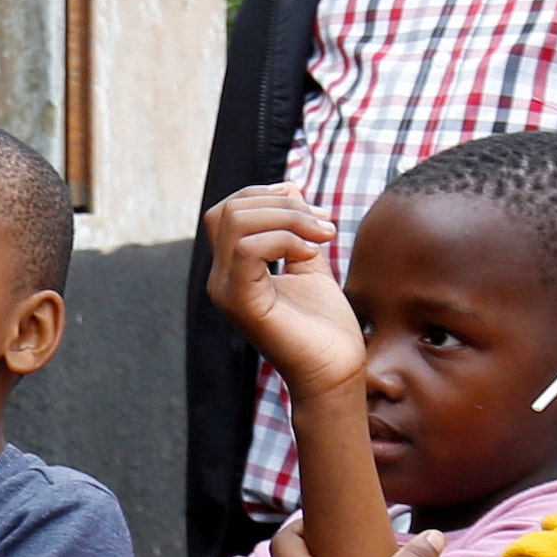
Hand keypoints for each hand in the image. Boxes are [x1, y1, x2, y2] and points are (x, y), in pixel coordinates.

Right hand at [204, 184, 365, 398]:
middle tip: (325, 226)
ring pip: (238, 222)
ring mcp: (226, 292)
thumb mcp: (309, 262)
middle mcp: (220, 279)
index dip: (269, 195)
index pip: (229, 209)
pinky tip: (310, 254)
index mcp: (232, 269)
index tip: (315, 214)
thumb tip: (288, 185)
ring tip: (322, 239)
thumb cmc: (324, 325)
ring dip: (289, 219)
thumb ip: (295, 228)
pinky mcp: (241, 303)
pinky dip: (284, 240)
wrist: (335, 372)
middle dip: (283, 204)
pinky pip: (248, 249)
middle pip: (230, 209)